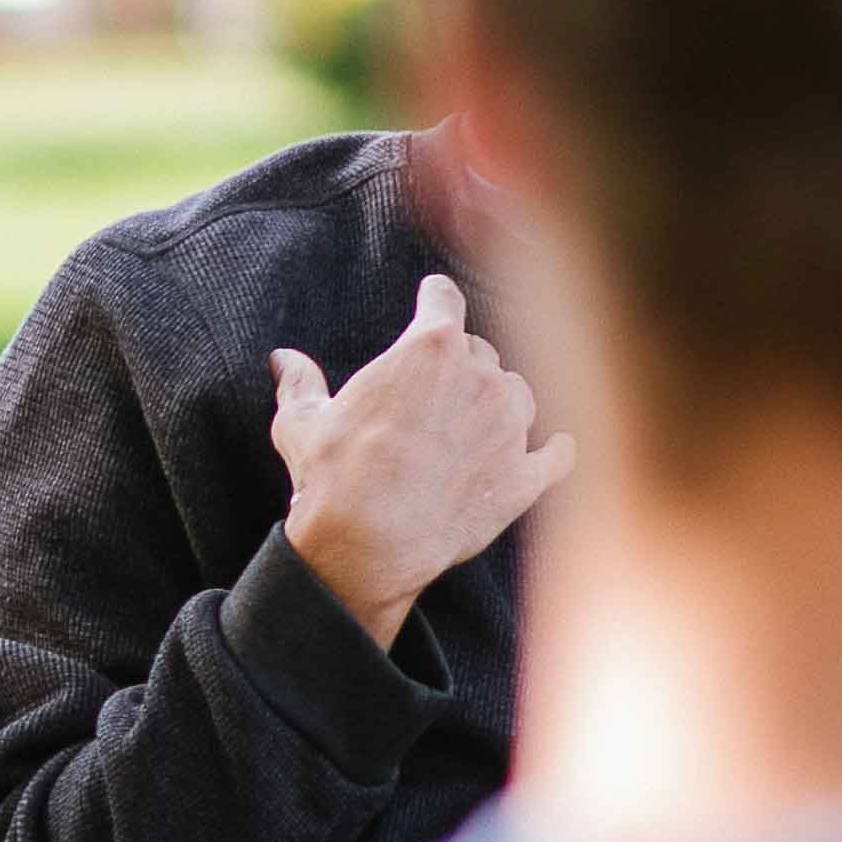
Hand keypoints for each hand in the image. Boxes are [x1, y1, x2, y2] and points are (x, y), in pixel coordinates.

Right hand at [266, 271, 571, 650]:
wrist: (369, 543)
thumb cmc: (332, 475)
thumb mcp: (302, 422)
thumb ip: (300, 384)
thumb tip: (283, 359)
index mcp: (429, 348)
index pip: (444, 300)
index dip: (436, 298)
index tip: (435, 298)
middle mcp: (482, 377)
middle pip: (481, 352)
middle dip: (461, 366)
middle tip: (434, 395)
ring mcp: (511, 427)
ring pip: (520, 395)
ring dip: (501, 405)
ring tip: (475, 428)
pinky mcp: (525, 477)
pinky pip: (558, 454)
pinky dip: (555, 451)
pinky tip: (556, 449)